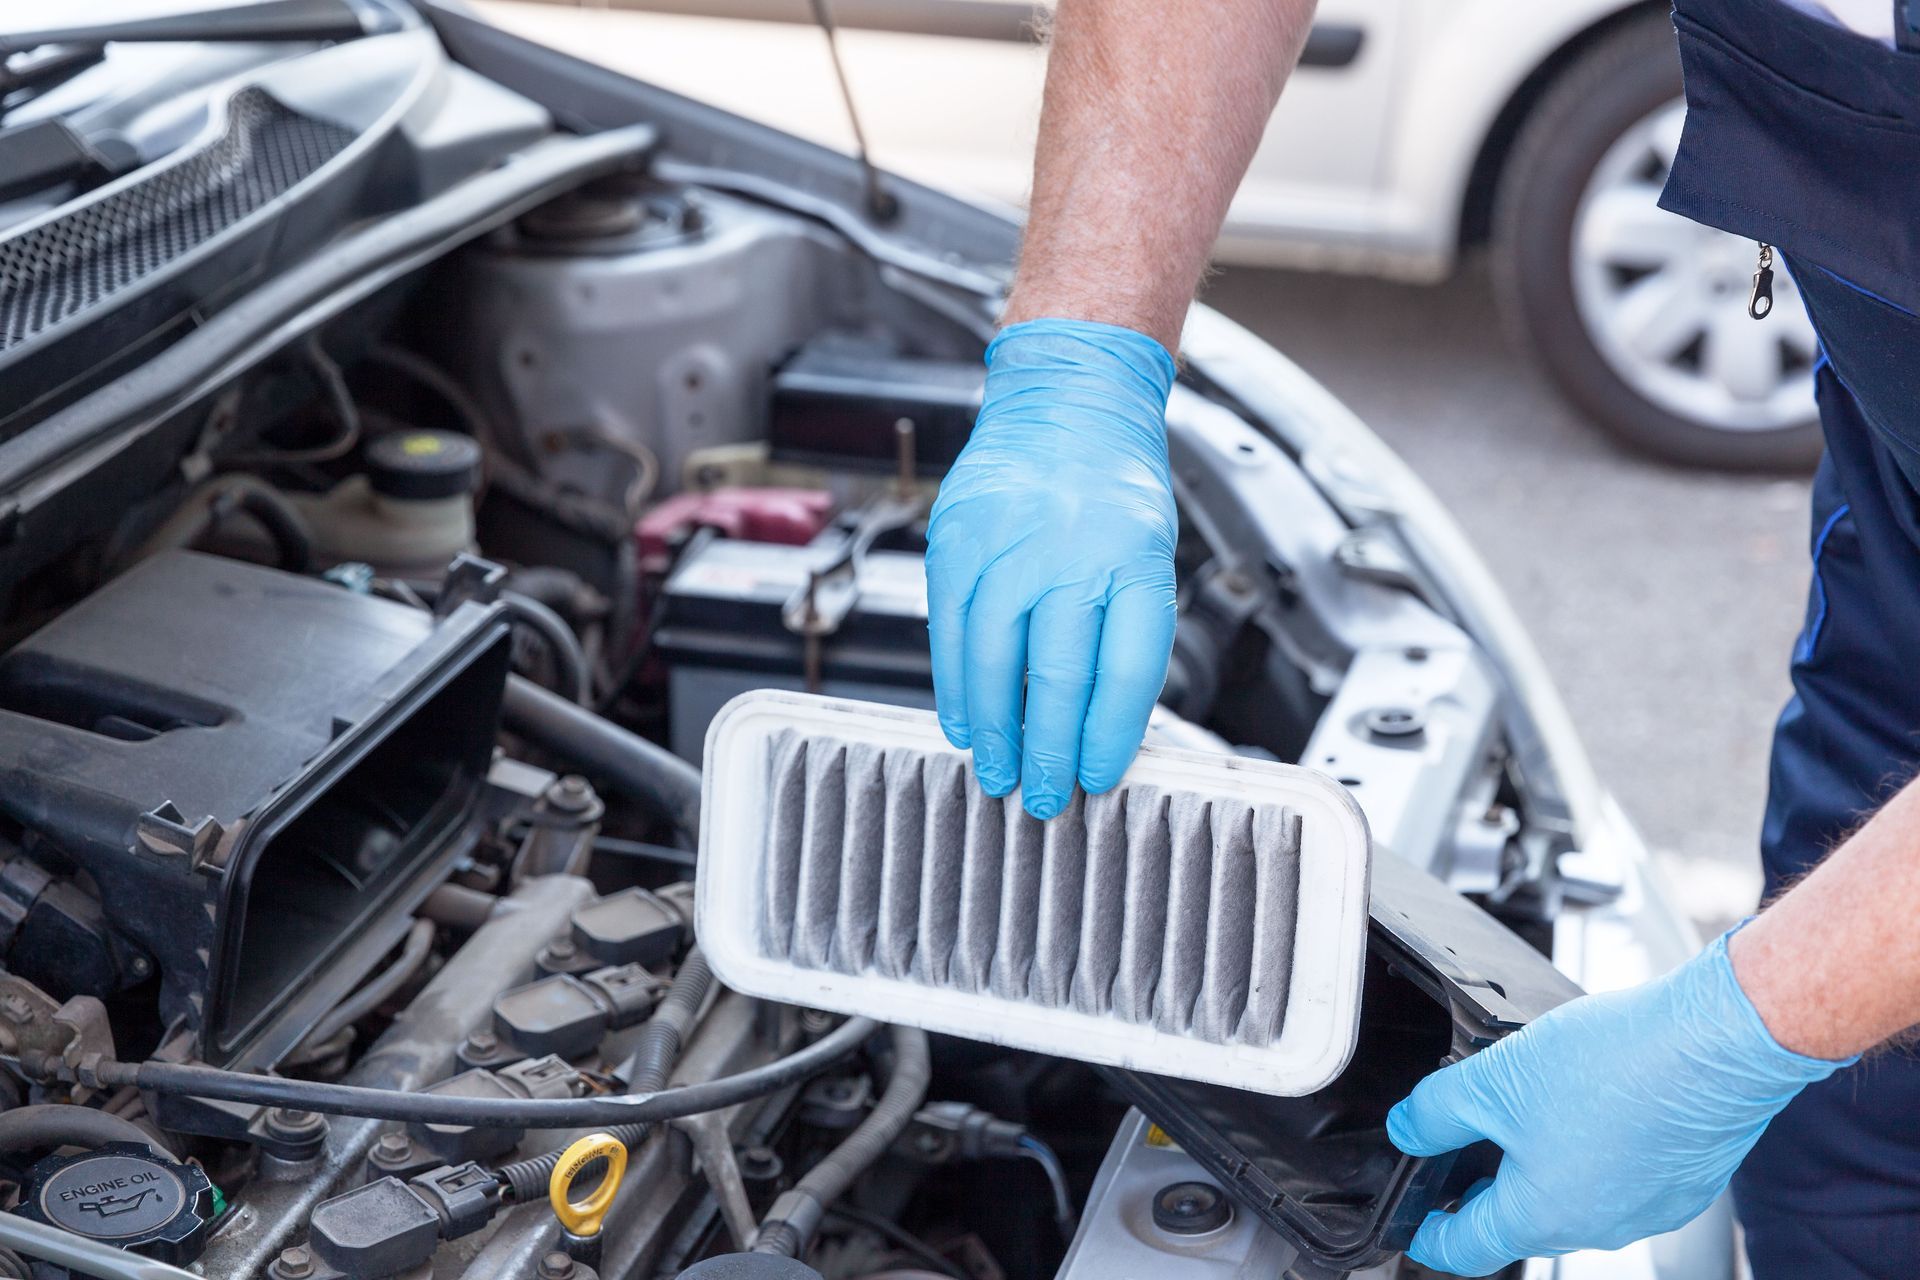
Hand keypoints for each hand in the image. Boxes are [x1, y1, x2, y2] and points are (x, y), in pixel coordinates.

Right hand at [925, 318, 1177, 818]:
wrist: (1067, 401)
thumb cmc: (1114, 485)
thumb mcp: (1148, 553)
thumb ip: (1125, 632)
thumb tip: (1101, 727)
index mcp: (1134, 558)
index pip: (1124, 670)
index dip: (1108, 736)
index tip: (1098, 777)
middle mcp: (1069, 551)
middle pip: (1057, 676)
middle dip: (1049, 750)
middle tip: (1045, 797)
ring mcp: (1006, 544)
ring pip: (993, 660)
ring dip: (994, 729)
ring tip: (1000, 772)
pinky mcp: (956, 541)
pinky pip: (948, 630)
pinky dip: (954, 685)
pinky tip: (963, 720)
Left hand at [1386, 932, 1846, 1275]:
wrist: (1715, 1044)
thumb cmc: (1617, 1067)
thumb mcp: (1493, 1079)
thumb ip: (1436, 1112)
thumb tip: (1407, 1129)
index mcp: (1542, 1218)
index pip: (1465, 1248)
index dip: (1427, 1233)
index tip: (1413, 1225)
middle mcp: (1598, 1227)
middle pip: (1520, 1222)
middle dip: (1483, 1187)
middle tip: (1460, 1149)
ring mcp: (1647, 1208)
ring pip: (1573, 1195)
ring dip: (1542, 1162)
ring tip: (1527, 1106)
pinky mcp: (1682, 1180)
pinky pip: (1620, 1175)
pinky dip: (1594, 1148)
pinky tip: (1590, 1099)